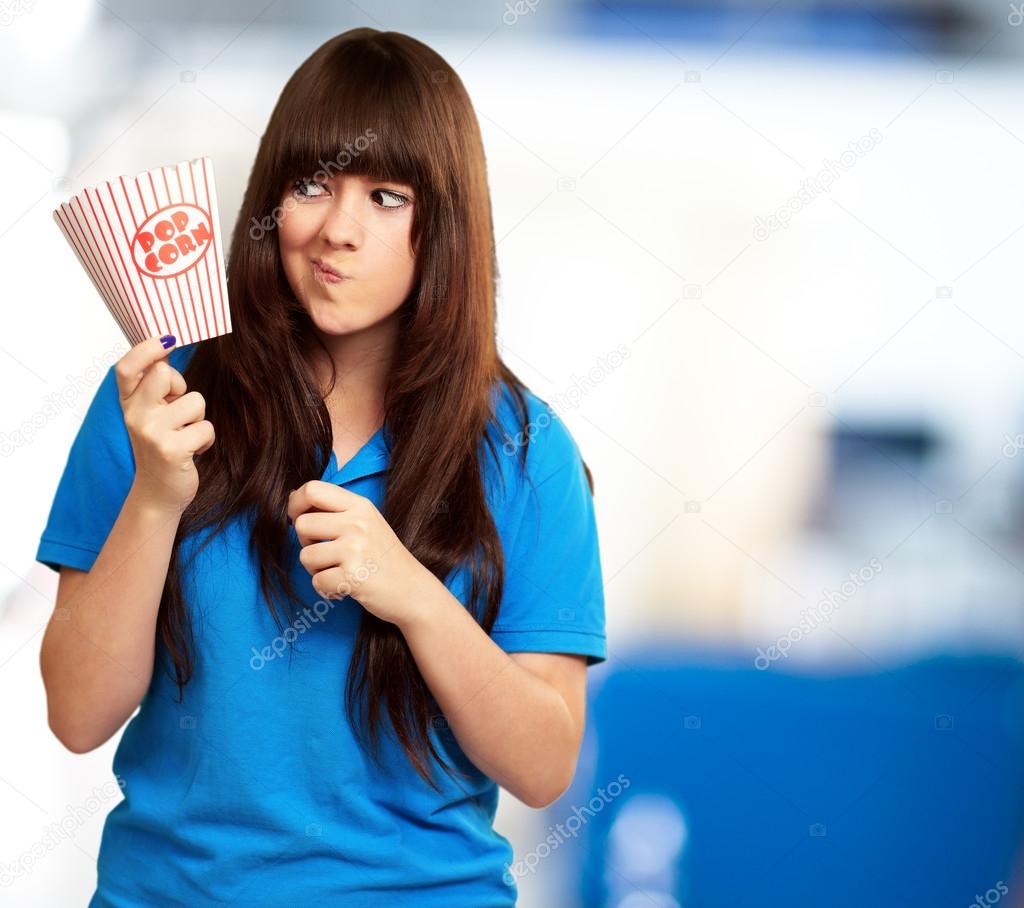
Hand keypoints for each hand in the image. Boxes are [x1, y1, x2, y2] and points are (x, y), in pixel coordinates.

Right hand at [117, 336, 214, 515]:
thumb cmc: (162, 447)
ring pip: (195, 401)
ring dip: (198, 418)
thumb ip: (156, 386)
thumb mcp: (152, 414)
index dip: (146, 349)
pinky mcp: (171, 449)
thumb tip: (168, 343)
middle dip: (181, 387)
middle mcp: (134, 416)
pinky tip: (192, 451)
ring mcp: (151, 432)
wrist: (157, 493)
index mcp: (128, 404)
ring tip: (185, 435)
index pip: (126, 368)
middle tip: (178, 410)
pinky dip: (206, 439)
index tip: (168, 340)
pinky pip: (206, 428)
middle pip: (165, 374)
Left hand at [287, 480, 430, 626]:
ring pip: (306, 556)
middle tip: (327, 553)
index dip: (296, 504)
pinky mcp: (353, 577)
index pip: (313, 489)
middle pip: (302, 524)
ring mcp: (355, 549)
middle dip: (306, 543)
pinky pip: (317, 582)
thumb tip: (294, 496)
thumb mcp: (367, 522)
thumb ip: (335, 510)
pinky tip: (344, 587)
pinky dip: (327, 589)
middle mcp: (358, 523)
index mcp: (360, 506)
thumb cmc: (384, 558)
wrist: (413, 590)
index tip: (298, 518)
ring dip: (316, 570)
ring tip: (338, 571)